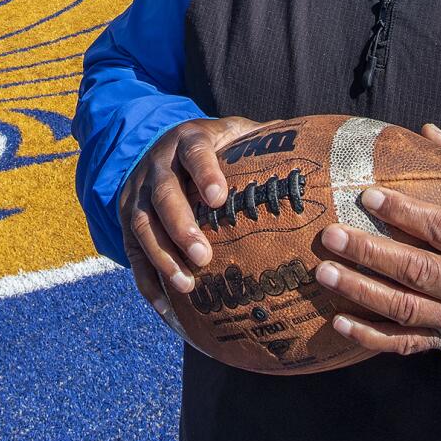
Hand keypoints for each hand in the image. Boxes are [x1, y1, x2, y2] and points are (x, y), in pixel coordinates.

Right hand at [117, 116, 264, 332]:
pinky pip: (133, 253)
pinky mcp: (127, 220)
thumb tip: (313, 141)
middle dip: (182, 226)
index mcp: (188, 140)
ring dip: (163, 257)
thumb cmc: (213, 147)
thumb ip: (265, 139)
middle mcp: (158, 165)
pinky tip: (168, 308)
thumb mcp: (235, 132)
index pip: (194, 153)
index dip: (204, 173)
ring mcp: (138, 193)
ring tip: (187, 285)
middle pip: (164, 194)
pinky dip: (148, 282)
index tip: (218, 198)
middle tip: (205, 256)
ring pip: (143, 225)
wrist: (159, 147)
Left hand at [313, 124, 440, 356]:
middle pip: (419, 272)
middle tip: (332, 234)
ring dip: (361, 292)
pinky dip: (369, 336)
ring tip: (324, 272)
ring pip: (406, 309)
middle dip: (371, 253)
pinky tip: (337, 322)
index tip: (368, 196)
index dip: (407, 213)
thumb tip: (428, 130)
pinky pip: (404, 344)